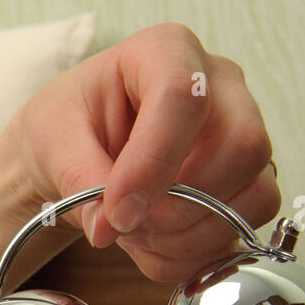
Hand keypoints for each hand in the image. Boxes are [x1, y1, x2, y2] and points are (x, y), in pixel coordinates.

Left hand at [12, 23, 281, 281]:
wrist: (77, 151)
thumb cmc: (69, 126)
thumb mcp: (51, 140)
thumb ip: (78, 177)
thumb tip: (109, 225)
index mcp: (166, 51)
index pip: (185, 97)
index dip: (153, 163)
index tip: (116, 211)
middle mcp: (219, 86)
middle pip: (242, 146)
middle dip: (179, 205)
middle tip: (125, 223)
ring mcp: (241, 134)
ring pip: (253, 194)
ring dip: (185, 235)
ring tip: (132, 233)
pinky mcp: (246, 183)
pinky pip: (243, 229)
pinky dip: (191, 253)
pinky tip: (152, 244)